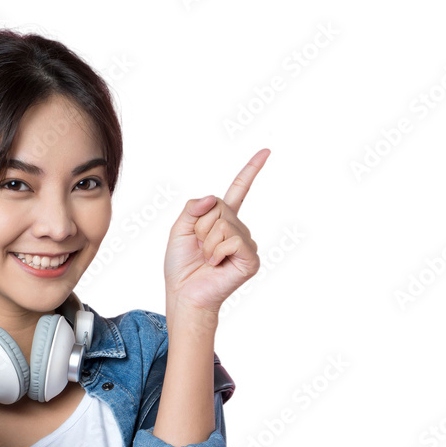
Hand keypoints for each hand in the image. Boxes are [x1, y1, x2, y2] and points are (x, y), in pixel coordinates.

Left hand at [163, 148, 269, 312]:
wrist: (184, 294)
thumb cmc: (181, 267)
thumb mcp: (179, 230)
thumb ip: (192, 208)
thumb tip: (212, 199)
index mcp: (223, 221)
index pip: (239, 190)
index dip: (251, 171)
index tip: (266, 151)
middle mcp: (238, 230)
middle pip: (218, 207)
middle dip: (200, 227)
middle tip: (198, 249)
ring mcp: (246, 244)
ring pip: (223, 223)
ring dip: (206, 242)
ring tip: (207, 259)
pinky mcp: (251, 259)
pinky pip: (232, 239)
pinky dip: (216, 251)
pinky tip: (215, 265)